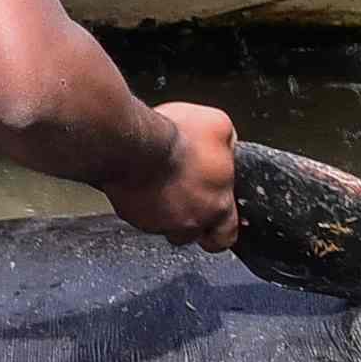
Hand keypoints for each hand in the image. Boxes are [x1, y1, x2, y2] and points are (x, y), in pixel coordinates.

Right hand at [103, 101, 239, 250]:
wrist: (135, 144)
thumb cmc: (176, 138)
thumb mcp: (219, 125)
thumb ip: (228, 142)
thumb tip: (227, 145)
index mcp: (218, 204)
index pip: (227, 236)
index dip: (221, 230)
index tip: (217, 221)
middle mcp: (190, 220)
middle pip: (192, 235)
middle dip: (190, 221)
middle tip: (185, 200)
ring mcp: (159, 222)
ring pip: (164, 227)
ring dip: (164, 213)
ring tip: (160, 189)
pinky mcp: (132, 216)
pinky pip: (138, 215)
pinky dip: (139, 202)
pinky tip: (139, 182)